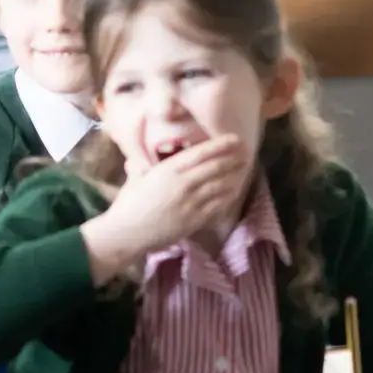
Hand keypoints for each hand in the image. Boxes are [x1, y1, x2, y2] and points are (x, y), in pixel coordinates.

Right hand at [80, 136, 249, 282]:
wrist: (125, 233)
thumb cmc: (128, 204)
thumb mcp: (136, 177)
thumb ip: (142, 165)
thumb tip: (138, 160)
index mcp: (170, 169)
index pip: (202, 153)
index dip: (221, 145)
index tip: (235, 139)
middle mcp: (184, 183)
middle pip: (216, 167)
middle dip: (234, 159)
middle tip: (247, 152)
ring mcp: (191, 202)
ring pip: (220, 186)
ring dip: (234, 176)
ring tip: (244, 169)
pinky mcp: (194, 220)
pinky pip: (217, 206)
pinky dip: (228, 196)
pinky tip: (234, 191)